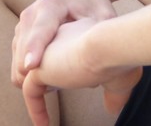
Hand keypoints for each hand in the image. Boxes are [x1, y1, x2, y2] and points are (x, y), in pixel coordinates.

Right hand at [12, 0, 117, 88]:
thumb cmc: (93, 4)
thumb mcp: (104, 15)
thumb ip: (106, 36)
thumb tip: (105, 73)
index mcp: (51, 6)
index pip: (40, 29)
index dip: (35, 48)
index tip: (32, 67)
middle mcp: (30, 15)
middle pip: (22, 53)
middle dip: (34, 77)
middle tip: (61, 90)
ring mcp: (21, 27)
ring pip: (17, 65)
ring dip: (33, 81)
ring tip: (60, 85)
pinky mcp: (19, 37)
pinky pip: (18, 66)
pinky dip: (31, 77)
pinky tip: (53, 77)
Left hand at [20, 18, 142, 125]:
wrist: (108, 47)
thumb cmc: (119, 58)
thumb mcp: (121, 78)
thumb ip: (114, 92)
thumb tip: (113, 108)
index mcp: (76, 34)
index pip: (65, 52)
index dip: (67, 69)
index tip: (76, 82)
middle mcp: (58, 39)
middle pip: (46, 62)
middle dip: (47, 81)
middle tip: (53, 99)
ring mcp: (46, 53)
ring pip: (33, 75)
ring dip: (36, 94)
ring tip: (43, 115)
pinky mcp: (38, 68)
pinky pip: (30, 91)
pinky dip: (36, 109)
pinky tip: (44, 124)